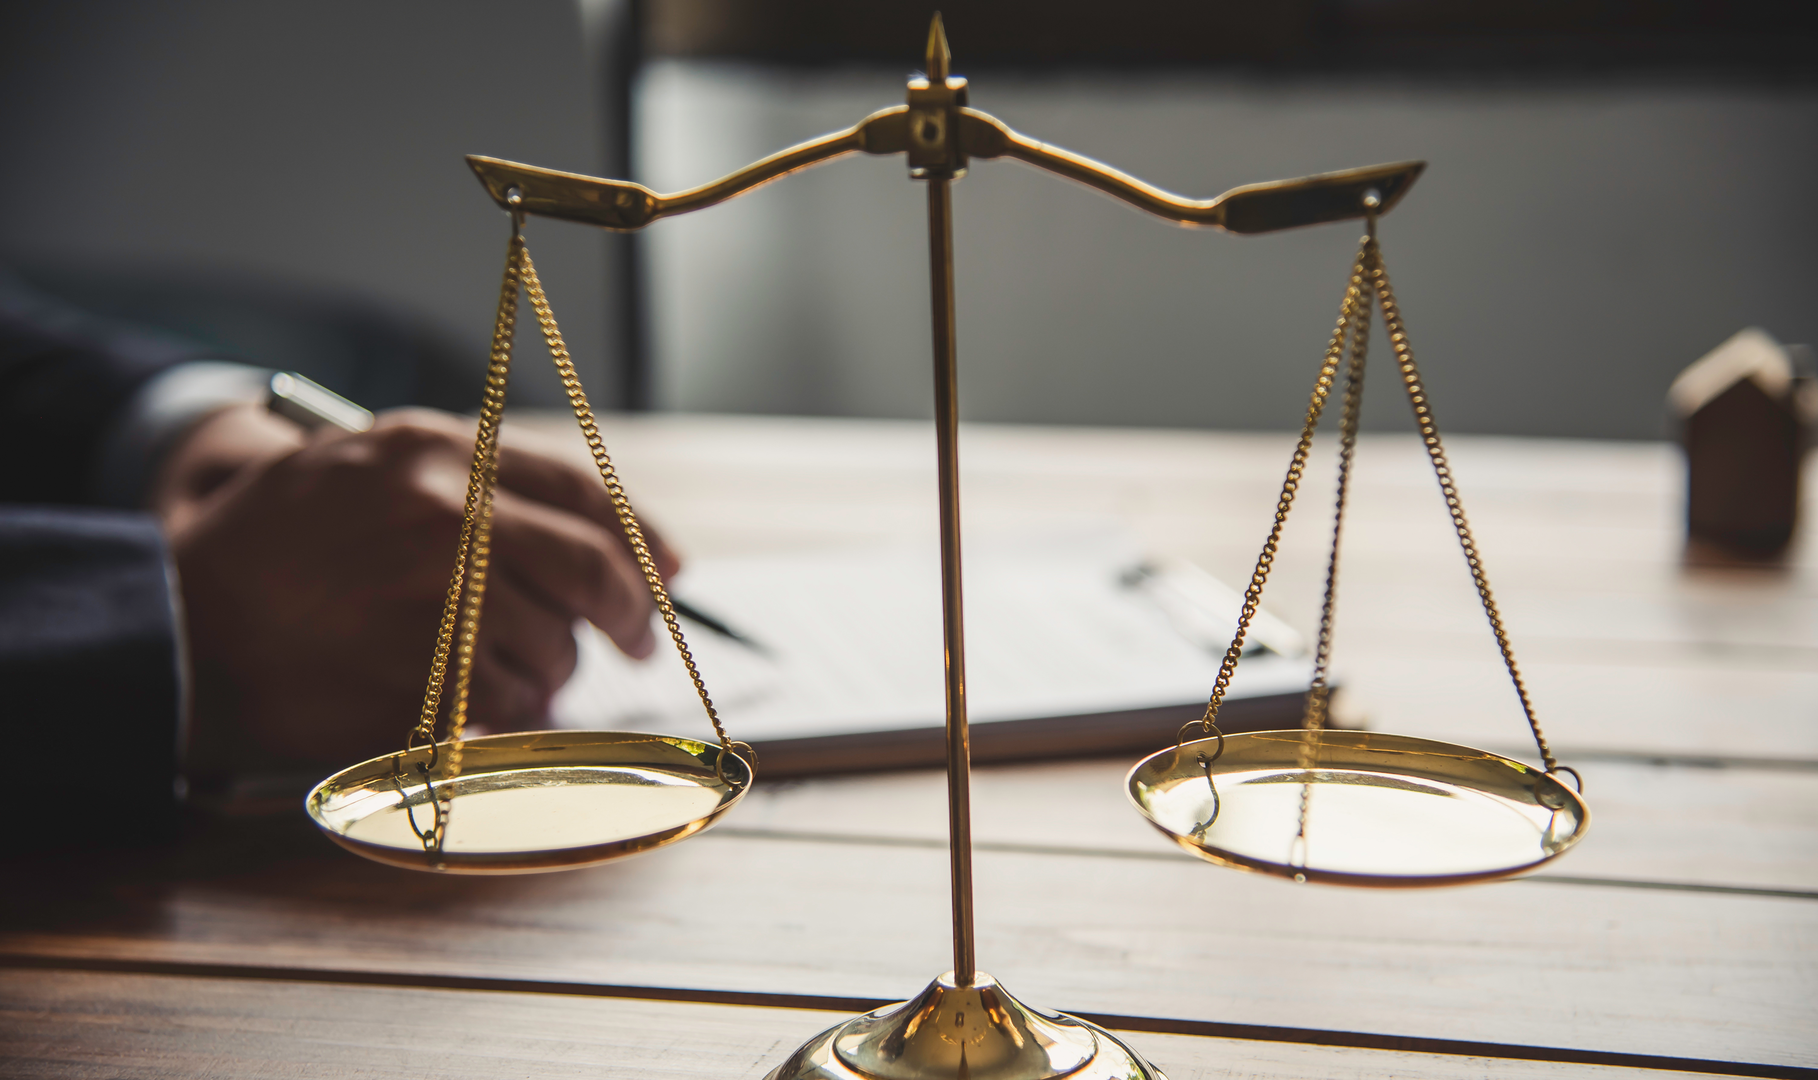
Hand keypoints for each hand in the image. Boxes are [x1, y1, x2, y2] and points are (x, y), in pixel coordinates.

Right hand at [155, 404, 679, 776]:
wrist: (178, 614)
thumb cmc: (286, 544)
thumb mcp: (374, 467)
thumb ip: (486, 485)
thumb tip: (628, 544)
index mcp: (436, 452)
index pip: (583, 491)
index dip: (641, 539)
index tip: (667, 574)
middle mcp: (442, 515)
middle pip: (590, 570)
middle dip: (631, 614)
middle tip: (637, 642)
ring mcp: (429, 600)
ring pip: (555, 648)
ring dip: (553, 673)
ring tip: (509, 672)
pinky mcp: (414, 680)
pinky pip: (514, 710)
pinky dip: (518, 720)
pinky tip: (487, 709)